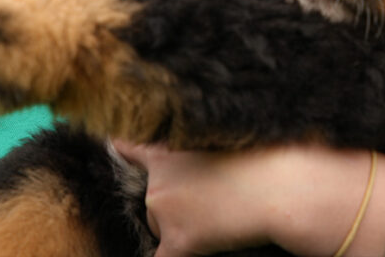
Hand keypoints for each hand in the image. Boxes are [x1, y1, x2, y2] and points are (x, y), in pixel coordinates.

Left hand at [113, 141, 384, 256]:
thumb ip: (196, 151)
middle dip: (175, 203)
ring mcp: (164, 209)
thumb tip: (192, 168)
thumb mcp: (221, 139)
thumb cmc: (259, 157)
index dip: (120, 148)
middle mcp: (157, 178)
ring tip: (218, 217)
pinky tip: (180, 251)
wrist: (274, 184)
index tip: (110, 144)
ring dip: (181, 228)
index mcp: (167, 149)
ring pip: (161, 226)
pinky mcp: (177, 239)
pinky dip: (170, 254)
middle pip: (153, 200)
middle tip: (210, 199)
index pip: (130, 147)